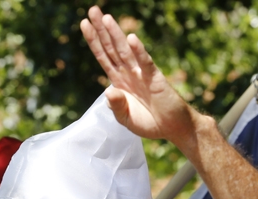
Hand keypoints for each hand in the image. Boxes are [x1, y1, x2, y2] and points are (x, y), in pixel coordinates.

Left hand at [80, 6, 197, 147]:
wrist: (173, 128)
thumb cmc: (150, 122)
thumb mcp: (126, 119)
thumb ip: (116, 106)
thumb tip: (108, 90)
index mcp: (119, 81)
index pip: (104, 56)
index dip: (94, 41)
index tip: (84, 24)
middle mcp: (129, 73)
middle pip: (112, 48)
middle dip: (101, 30)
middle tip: (91, 10)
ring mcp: (141, 74)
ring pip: (125, 51)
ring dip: (115, 34)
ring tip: (105, 18)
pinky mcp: (155, 78)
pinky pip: (145, 63)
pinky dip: (139, 51)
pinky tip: (131, 38)